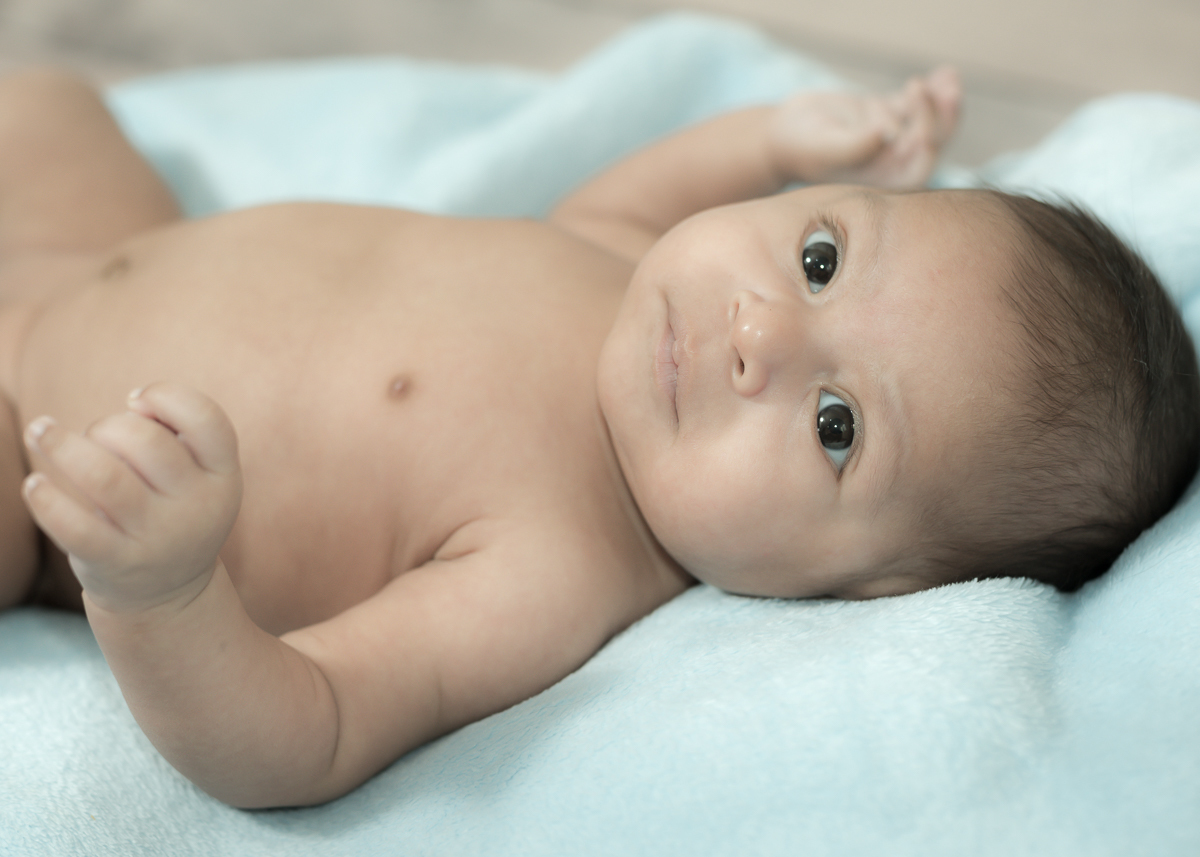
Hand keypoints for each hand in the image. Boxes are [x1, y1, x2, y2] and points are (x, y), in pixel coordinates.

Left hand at [22, 382, 242, 614]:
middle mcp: (197, 506)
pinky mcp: (116, 562)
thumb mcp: (200, 476)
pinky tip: (35, 483)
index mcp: (223, 476)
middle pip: (145, 441)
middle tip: (97, 437)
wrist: (170, 593)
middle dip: (108, 425)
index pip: (207, 419)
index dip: (166, 396)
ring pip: (104, 476)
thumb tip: (134, 404)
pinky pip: (75, 526)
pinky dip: (46, 499)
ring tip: (41, 432)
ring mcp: (157, 537)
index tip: (136, 402)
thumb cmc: (174, 510)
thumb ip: (179, 433)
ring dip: (62, 445)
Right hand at [766, 67, 960, 188]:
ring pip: (927, 120)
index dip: (926, 143)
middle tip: (943, 91)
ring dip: (941, 101)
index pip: (917, 165)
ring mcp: (891, 140)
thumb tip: (886, 134)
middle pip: (928, 141)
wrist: (782, 133)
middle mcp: (891, 164)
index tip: (920, 125)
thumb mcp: (825, 148)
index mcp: (882, 182)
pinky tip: (944, 73)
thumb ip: (855, 147)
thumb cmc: (800, 146)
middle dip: (939, 116)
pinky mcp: (888, 118)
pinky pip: (915, 104)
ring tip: (948, 78)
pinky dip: (931, 89)